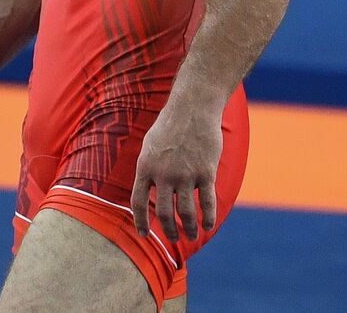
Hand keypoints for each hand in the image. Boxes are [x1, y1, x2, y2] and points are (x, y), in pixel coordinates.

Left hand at [131, 101, 222, 242]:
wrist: (194, 107)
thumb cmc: (171, 123)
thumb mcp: (150, 145)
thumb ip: (148, 168)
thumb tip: (150, 189)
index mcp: (145, 168)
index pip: (138, 203)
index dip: (141, 222)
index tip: (144, 234)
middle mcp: (163, 175)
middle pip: (164, 212)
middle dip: (169, 229)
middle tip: (174, 238)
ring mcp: (186, 175)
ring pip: (186, 211)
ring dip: (189, 228)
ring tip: (191, 237)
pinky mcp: (206, 172)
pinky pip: (207, 201)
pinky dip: (208, 217)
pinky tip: (208, 226)